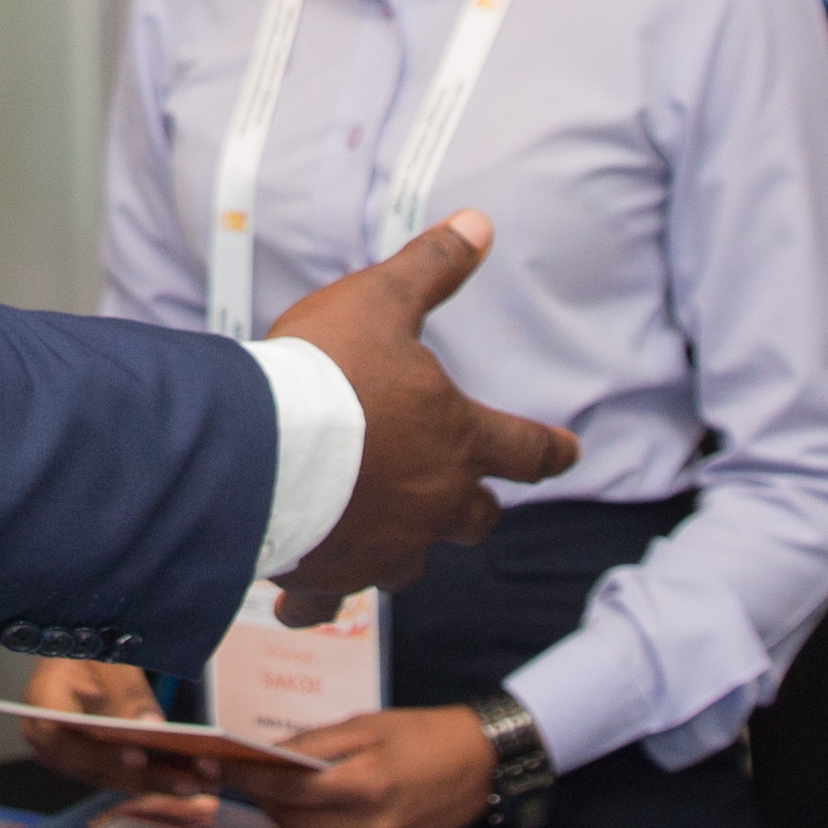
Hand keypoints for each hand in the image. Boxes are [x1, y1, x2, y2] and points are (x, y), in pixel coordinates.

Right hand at [14, 657, 215, 806]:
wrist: (77, 651)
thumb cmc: (90, 649)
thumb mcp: (109, 661)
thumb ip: (129, 694)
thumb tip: (152, 728)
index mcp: (40, 708)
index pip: (67, 740)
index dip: (101, 753)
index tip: (138, 757)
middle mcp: (48, 743)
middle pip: (97, 769)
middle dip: (147, 777)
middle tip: (191, 781)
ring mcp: (68, 758)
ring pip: (114, 779)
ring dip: (158, 784)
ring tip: (202, 784)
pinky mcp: (90, 764)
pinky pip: (122, 777)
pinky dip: (155, 779)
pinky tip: (192, 781)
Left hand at [217, 705, 496, 827]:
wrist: (481, 765)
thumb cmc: (420, 735)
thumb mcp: (367, 725)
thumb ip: (315, 743)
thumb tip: (268, 754)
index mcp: (366, 785)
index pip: (288, 787)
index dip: (250, 778)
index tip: (220, 766)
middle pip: (294, 819)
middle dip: (265, 797)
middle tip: (245, 776)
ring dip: (292, 815)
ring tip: (281, 790)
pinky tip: (326, 809)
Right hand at [266, 214, 582, 622]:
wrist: (259, 448)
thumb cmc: (326, 370)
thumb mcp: (382, 301)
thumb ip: (433, 269)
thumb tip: (480, 225)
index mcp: (459, 441)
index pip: (527, 450)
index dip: (551, 450)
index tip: (569, 454)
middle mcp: (433, 506)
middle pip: (477, 519)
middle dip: (474, 505)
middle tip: (465, 495)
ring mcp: (383, 550)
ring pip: (410, 564)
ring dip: (400, 545)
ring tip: (376, 528)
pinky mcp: (329, 578)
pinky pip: (329, 602)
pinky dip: (319, 597)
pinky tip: (305, 595)